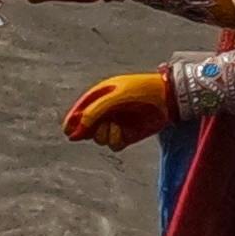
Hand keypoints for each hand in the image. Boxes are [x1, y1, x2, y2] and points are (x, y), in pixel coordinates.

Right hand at [62, 70, 178, 147]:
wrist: (167, 98)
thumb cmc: (140, 91)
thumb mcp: (113, 97)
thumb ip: (94, 111)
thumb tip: (77, 131)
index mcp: (100, 96)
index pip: (80, 110)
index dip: (72, 121)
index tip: (67, 130)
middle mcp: (106, 111)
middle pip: (87, 127)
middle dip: (89, 129)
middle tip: (98, 125)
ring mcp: (117, 124)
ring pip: (99, 138)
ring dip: (103, 135)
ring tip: (112, 126)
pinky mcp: (127, 136)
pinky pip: (113, 145)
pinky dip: (115, 140)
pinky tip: (121, 132)